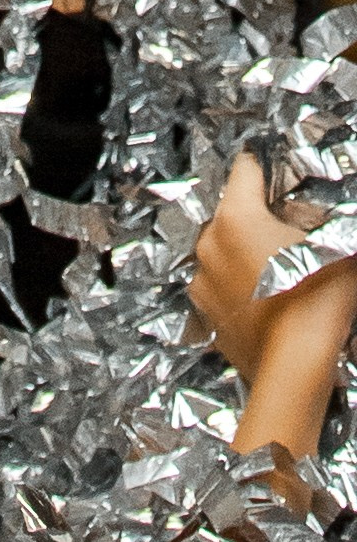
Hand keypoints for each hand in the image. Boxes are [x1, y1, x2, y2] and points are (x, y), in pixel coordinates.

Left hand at [191, 151, 356, 386]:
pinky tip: (265, 298)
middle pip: (231, 211)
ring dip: (244, 254)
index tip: (280, 179)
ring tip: (277, 270)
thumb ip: (335, 224)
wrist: (295, 370)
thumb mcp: (338, 248)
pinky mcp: (205, 313)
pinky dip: (237, 286)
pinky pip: (219, 286)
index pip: (245, 170)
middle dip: (257, 218)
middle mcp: (209, 242)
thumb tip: (340, 220)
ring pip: (222, 250)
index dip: (266, 171)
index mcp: (235, 216)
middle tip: (288, 233)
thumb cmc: (317, 304)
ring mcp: (202, 279)